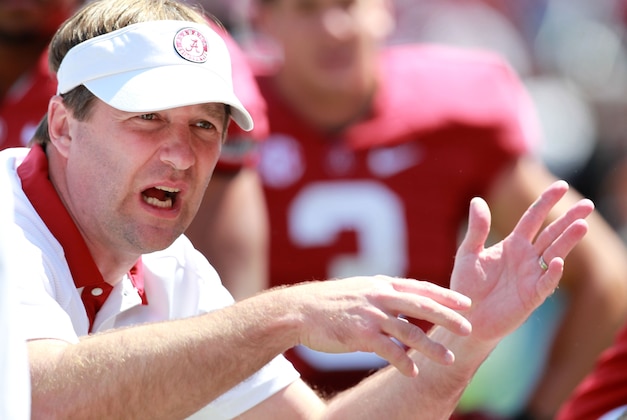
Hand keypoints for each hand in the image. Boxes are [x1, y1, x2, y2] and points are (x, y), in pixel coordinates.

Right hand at [283, 275, 472, 376]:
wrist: (300, 310)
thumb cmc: (329, 302)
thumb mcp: (359, 289)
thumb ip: (382, 295)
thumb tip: (403, 305)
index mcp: (381, 285)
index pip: (420, 287)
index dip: (445, 295)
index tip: (466, 302)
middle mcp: (380, 297)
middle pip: (422, 306)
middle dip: (448, 317)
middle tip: (469, 328)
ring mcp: (371, 315)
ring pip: (410, 331)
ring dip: (431, 347)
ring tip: (449, 359)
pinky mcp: (360, 334)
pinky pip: (387, 351)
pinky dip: (402, 363)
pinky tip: (413, 373)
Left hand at [451, 180, 592, 341]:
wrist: (466, 317)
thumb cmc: (466, 286)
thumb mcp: (468, 254)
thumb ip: (477, 229)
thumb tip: (477, 200)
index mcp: (512, 244)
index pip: (533, 218)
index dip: (546, 202)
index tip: (562, 185)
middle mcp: (526, 257)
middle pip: (551, 233)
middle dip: (568, 218)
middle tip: (588, 204)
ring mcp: (532, 276)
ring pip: (554, 253)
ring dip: (568, 240)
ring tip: (582, 226)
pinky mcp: (532, 296)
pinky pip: (546, 283)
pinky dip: (552, 272)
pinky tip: (558, 261)